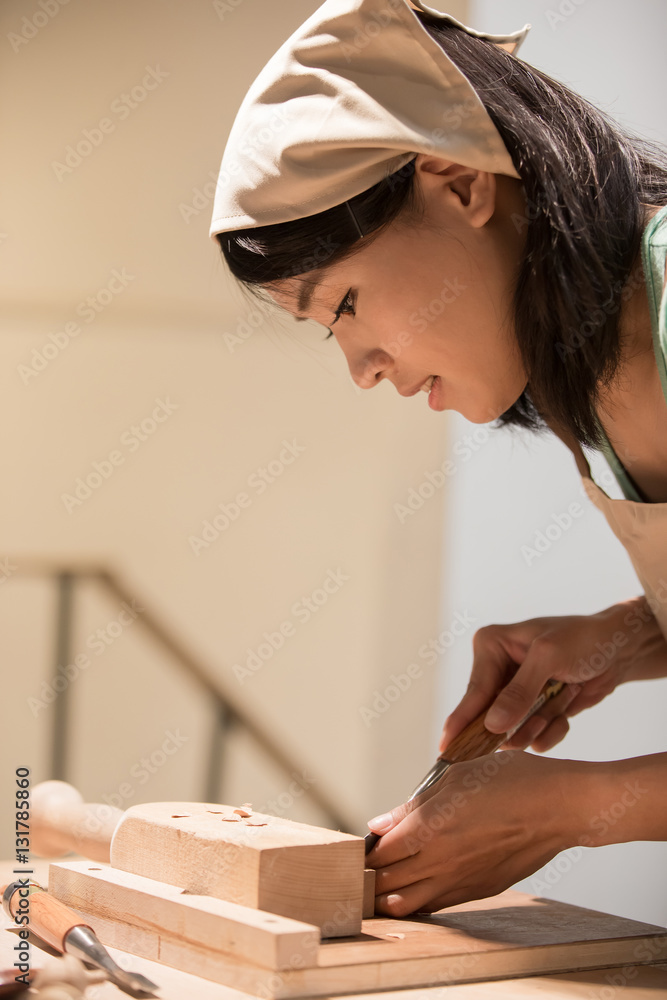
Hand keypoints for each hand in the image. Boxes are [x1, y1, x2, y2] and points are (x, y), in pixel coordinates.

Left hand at [366, 750, 577, 915]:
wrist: (558, 807)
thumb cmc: (510, 781)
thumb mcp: (456, 777)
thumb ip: (413, 806)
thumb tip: (379, 825)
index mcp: (430, 827)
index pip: (379, 852)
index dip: (367, 849)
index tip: (367, 842)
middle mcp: (439, 859)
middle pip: (385, 881)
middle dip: (370, 873)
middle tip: (371, 861)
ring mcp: (459, 880)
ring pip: (405, 903)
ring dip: (389, 893)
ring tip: (388, 877)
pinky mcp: (477, 891)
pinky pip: (435, 905)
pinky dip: (417, 900)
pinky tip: (417, 885)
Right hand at [441, 603, 650, 753]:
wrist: (620, 649)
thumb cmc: (584, 639)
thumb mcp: (550, 657)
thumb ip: (520, 691)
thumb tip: (492, 725)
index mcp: (490, 646)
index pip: (474, 691)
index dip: (462, 722)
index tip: (446, 749)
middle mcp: (497, 669)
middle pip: (490, 716)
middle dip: (517, 723)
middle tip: (540, 716)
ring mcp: (515, 692)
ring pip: (512, 730)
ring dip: (539, 724)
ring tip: (560, 702)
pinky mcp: (533, 709)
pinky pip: (533, 734)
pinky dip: (552, 729)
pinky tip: (567, 709)